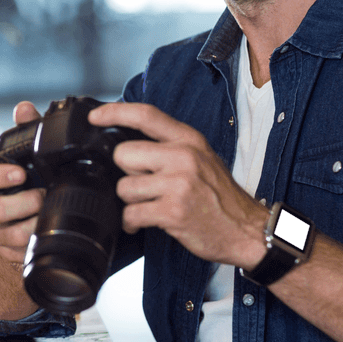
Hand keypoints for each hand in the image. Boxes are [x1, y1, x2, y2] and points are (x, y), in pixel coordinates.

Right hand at [0, 101, 44, 265]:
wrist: (22, 216)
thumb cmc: (22, 180)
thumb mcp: (23, 154)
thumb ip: (24, 129)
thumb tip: (23, 109)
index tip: (21, 173)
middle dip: (21, 203)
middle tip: (43, 196)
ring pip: (8, 235)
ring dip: (32, 225)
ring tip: (50, 215)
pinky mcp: (5, 252)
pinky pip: (19, 253)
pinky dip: (35, 243)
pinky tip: (47, 233)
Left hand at [89, 102, 268, 268]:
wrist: (247, 230)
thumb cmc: (220, 196)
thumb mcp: (202, 158)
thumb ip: (170, 147)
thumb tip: (129, 145)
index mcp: (189, 140)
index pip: (146, 115)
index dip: (115, 112)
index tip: (95, 117)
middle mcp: (183, 157)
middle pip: (124, 154)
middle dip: (126, 173)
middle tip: (144, 185)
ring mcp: (179, 184)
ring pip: (124, 187)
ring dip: (130, 201)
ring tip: (148, 205)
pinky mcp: (173, 211)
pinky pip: (131, 214)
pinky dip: (131, 222)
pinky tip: (142, 223)